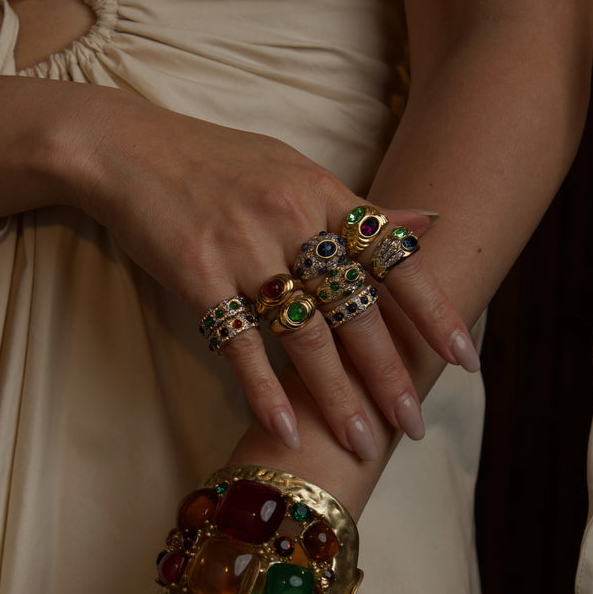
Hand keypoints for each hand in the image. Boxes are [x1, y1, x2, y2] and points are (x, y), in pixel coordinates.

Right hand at [66, 91, 477, 456]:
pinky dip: (263, 390)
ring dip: (335, 397)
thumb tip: (429, 223)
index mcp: (323, 194)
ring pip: (303, 336)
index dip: (432, 311)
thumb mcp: (294, 170)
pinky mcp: (198, 276)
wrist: (128, 150)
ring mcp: (244, 249)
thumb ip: (358, 208)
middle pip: (355, 309)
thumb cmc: (216, 164)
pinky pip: (239, 345)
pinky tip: (287, 428)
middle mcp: (292, 219)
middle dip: (389, 373)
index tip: (464, 359)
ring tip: (361, 443)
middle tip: (413, 423)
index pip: (393, 259)